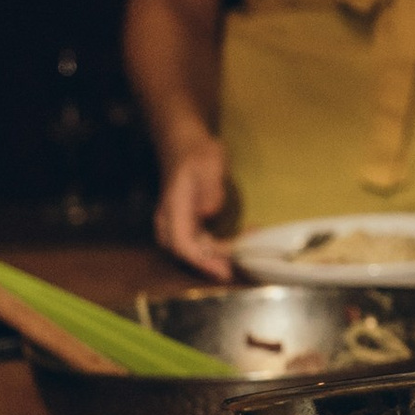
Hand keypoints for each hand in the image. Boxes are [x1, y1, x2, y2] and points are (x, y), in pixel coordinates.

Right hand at [153, 141, 234, 279]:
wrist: (183, 144)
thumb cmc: (198, 152)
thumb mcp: (210, 162)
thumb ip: (211, 187)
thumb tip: (209, 212)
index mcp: (174, 206)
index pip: (182, 243)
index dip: (202, 261)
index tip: (223, 270)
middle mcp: (169, 220)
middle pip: (186, 252)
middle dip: (213, 263)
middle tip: (239, 266)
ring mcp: (175, 223)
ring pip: (193, 249)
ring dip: (217, 255)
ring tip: (244, 252)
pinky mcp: (185, 223)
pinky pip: (198, 242)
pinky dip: (217, 246)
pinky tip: (238, 240)